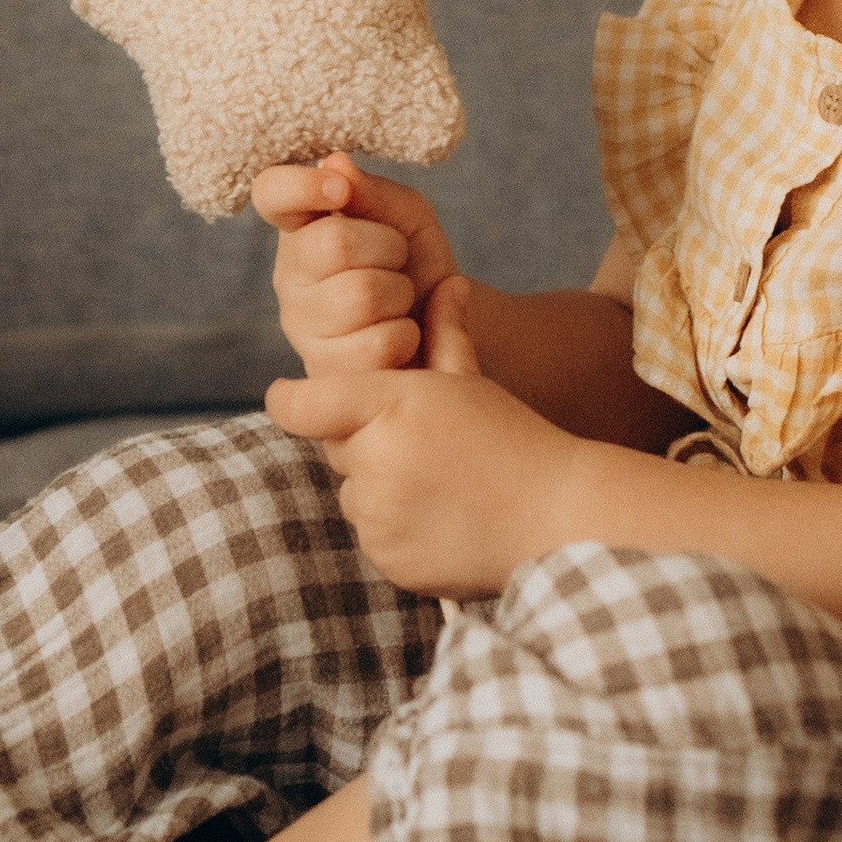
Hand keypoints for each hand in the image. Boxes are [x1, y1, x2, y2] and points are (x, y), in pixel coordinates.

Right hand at [256, 154, 462, 381]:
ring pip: (359, 294)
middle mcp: (290, 275)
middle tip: (396, 259)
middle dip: (387, 246)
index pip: (270, 193)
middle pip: (334, 242)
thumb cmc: (415, 264)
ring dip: (399, 293)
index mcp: (303, 227)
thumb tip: (335, 163)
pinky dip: (405, 334)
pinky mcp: (323, 370)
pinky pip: (375, 343)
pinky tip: (398, 335)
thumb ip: (371, 191)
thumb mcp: (406, 216)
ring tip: (397, 299)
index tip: (339, 191)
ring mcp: (301, 326)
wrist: (443, 328)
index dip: (301, 185)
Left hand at [264, 282, 605, 595]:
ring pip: (356, 495)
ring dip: (382, 488)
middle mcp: (375, 460)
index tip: (284, 397)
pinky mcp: (387, 558)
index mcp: (393, 406)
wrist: (557, 518)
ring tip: (445, 485)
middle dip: (369, 444)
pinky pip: (375, 536)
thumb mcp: (473, 382)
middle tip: (428, 446)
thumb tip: (449, 282)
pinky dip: (398, 529)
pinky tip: (447, 518)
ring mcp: (378, 516)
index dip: (290, 400)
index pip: (304, 404)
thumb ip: (445, 335)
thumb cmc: (516, 440)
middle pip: (340, 448)